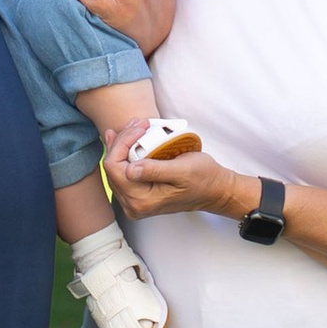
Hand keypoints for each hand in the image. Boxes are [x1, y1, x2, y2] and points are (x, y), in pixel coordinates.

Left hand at [107, 135, 227, 224]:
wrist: (214, 190)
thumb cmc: (203, 179)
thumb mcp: (182, 171)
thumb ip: (155, 171)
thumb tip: (129, 169)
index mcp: (141, 200)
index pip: (114, 168)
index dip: (123, 143)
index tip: (141, 128)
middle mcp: (133, 204)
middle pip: (112, 167)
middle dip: (122, 140)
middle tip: (139, 122)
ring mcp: (134, 200)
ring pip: (115, 167)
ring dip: (124, 144)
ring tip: (136, 126)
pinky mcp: (138, 194)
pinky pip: (123, 171)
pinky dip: (126, 152)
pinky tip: (130, 138)